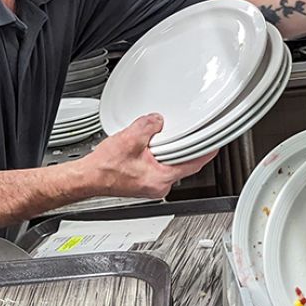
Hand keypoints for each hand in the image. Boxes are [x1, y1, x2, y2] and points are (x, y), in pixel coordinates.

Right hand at [81, 113, 217, 198]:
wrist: (88, 178)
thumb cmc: (105, 168)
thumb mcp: (130, 139)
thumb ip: (149, 126)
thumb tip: (158, 120)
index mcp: (161, 179)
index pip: (194, 164)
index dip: (207, 152)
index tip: (217, 143)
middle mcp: (160, 185)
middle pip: (182, 162)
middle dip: (181, 145)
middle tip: (180, 133)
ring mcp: (152, 184)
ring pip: (169, 162)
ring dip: (166, 149)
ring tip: (155, 140)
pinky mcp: (145, 181)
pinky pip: (158, 165)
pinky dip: (155, 154)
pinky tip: (146, 147)